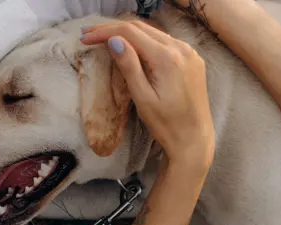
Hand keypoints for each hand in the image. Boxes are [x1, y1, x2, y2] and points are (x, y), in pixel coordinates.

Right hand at [81, 21, 214, 174]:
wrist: (194, 139)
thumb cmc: (167, 125)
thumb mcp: (143, 98)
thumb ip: (129, 67)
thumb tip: (114, 40)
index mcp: (167, 58)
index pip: (130, 33)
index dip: (105, 32)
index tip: (86, 37)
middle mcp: (181, 49)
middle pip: (141, 28)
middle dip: (114, 28)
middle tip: (89, 33)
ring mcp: (190, 53)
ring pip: (153, 33)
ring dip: (129, 33)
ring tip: (106, 37)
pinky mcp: (193, 60)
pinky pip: (166, 42)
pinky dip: (146, 41)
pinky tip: (132, 46)